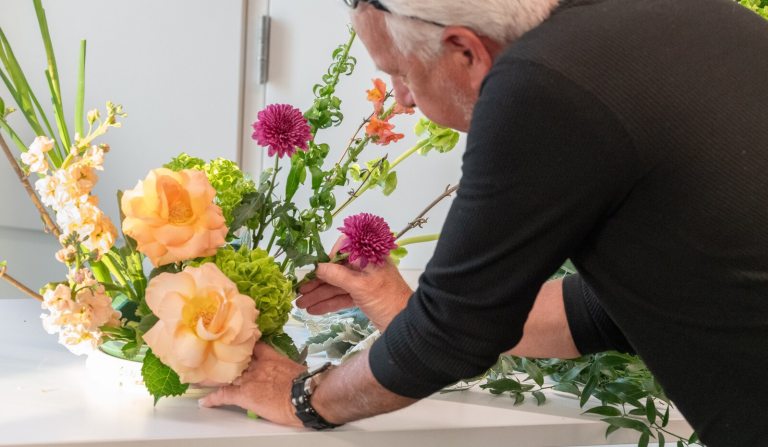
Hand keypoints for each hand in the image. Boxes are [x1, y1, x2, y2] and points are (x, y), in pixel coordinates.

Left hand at [199, 342, 305, 426]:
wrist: (304, 395)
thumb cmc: (306, 385)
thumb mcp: (298, 371)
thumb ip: (289, 371)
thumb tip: (294, 377)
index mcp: (272, 358)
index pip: (255, 347)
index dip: (246, 346)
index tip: (239, 344)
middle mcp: (257, 365)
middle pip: (236, 360)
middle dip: (226, 360)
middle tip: (213, 358)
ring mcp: (249, 379)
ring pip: (226, 375)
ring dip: (215, 377)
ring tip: (202, 377)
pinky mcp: (244, 394)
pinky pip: (224, 395)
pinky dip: (213, 399)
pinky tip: (205, 401)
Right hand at [295, 238, 412, 330]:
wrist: (406, 326)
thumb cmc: (387, 300)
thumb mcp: (361, 286)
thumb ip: (337, 275)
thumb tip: (317, 267)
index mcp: (368, 257)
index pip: (344, 248)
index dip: (328, 258)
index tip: (316, 270)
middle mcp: (364, 266)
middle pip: (336, 269)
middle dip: (317, 281)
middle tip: (298, 290)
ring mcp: (363, 282)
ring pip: (336, 285)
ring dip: (319, 294)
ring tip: (300, 304)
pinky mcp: (362, 297)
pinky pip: (341, 296)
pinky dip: (328, 303)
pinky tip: (313, 309)